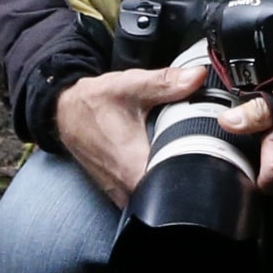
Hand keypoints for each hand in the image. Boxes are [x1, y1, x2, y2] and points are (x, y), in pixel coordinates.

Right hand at [52, 49, 211, 210]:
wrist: (64, 113)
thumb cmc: (93, 103)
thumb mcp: (130, 86)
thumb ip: (165, 82)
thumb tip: (197, 75)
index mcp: (131, 166)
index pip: (172, 189)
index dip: (195, 176)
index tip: (208, 158)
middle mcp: (126, 188)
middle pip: (170, 194)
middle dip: (189, 174)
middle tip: (197, 148)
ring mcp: (121, 194)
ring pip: (157, 196)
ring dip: (172, 177)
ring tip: (179, 153)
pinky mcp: (120, 192)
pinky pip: (146, 194)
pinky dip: (158, 179)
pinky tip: (163, 159)